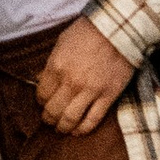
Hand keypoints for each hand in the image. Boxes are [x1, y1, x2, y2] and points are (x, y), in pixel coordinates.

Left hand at [35, 13, 132, 136]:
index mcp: (56, 67)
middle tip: (49, 120)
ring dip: (62, 127)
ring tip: (61, 128)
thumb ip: (51, 63)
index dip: (40, 102)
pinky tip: (77, 131)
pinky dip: (83, 129)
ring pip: (70, 119)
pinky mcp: (108, 96)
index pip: (42, 94)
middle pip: (53, 110)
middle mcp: (71, 82)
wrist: (119, 28)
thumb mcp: (62, 42)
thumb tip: (40, 79)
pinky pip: (93, 120)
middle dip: (48, 118)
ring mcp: (90, 91)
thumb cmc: (89, 31)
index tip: (43, 103)